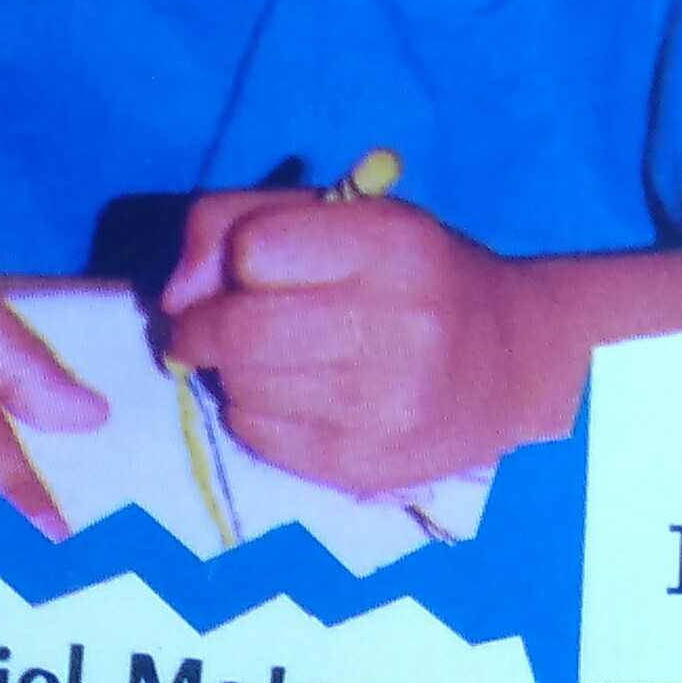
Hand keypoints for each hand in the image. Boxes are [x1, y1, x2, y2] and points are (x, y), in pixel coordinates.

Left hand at [161, 189, 593, 495]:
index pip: (254, 250)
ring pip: (242, 387)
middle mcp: (395, 324)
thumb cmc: (412, 274)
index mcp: (390, 243)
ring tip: (270, 358)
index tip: (241, 270)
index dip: (235, 259)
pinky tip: (296, 396)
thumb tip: (171, 295)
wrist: (510, 361)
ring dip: (233, 372)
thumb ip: (238, 220)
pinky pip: (259, 438)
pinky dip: (256, 414)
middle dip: (199, 329)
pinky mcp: (363, 467)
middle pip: (238, 329)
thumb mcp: (343, 215)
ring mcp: (382, 405)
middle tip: (200, 329)